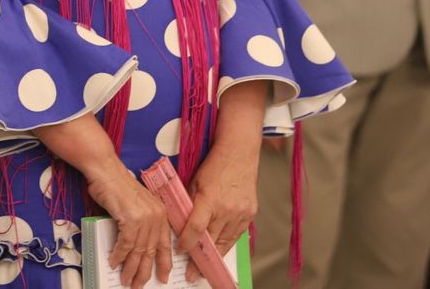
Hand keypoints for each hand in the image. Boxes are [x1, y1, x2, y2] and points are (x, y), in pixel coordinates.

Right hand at [87, 165, 172, 288]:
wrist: (106, 170)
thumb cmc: (117, 186)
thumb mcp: (138, 205)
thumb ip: (142, 223)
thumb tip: (136, 247)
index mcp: (160, 213)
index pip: (165, 244)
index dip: (163, 263)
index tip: (162, 277)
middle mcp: (156, 216)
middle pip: (151, 252)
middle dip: (144, 272)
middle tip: (138, 285)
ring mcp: (144, 217)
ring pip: (139, 251)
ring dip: (130, 268)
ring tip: (126, 280)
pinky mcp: (131, 218)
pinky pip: (126, 244)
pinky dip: (119, 255)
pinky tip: (114, 262)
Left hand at [182, 147, 256, 282]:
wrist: (239, 154)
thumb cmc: (214, 166)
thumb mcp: (194, 182)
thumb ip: (188, 204)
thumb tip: (179, 224)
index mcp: (209, 199)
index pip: (196, 228)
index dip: (187, 243)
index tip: (180, 251)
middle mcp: (226, 209)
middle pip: (211, 241)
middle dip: (200, 259)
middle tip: (192, 274)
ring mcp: (240, 213)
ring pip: (225, 242)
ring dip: (214, 256)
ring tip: (205, 269)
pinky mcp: (250, 214)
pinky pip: (236, 236)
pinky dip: (226, 244)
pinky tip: (219, 252)